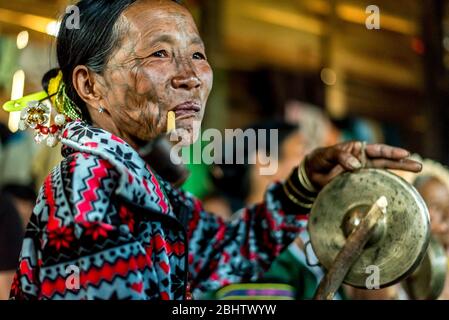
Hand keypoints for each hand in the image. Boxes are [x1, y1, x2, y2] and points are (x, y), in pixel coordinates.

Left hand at [304, 141, 421, 189]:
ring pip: (383, 173)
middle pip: (385, 161)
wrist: (310, 174)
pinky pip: (373, 184)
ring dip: (397, 173)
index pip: (376, 150)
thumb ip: (341, 156)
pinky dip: (383, 186)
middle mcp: (363, 161)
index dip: (390, 152)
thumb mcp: (328, 154)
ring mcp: (362, 173)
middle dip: (402, 163)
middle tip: (418, 165)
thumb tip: (357, 165)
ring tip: (415, 172)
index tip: (404, 154)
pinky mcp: (358, 184)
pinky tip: (396, 188)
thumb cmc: (319, 159)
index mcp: (357, 150)